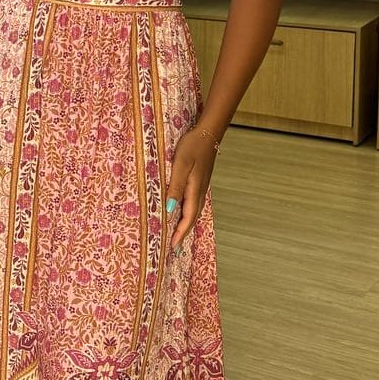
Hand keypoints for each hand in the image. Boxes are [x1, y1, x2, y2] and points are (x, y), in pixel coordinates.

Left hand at [166, 125, 218, 249]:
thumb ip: (176, 187)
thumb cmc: (192, 147)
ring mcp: (200, 186)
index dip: (180, 232)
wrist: (207, 133)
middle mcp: (199, 191)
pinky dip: (187, 212)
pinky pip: (193, 202)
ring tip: (177, 234)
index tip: (174, 246)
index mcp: (194, 190)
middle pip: (192, 217)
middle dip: (183, 232)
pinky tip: (182, 212)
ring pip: (193, 210)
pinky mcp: (199, 181)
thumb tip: (171, 209)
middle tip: (175, 247)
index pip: (188, 217)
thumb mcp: (180, 165)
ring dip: (186, 223)